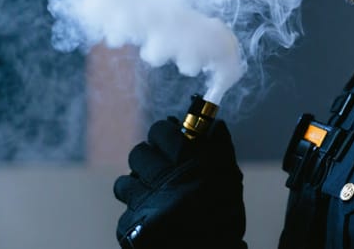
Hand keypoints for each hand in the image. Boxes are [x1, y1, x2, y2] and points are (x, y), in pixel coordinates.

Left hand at [113, 118, 245, 248]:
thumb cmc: (223, 217)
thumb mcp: (229, 180)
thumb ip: (218, 148)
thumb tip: (213, 124)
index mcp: (193, 164)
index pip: (160, 131)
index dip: (163, 133)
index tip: (168, 137)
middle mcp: (167, 181)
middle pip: (138, 154)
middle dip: (148, 159)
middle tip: (159, 167)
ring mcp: (145, 205)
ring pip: (124, 182)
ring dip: (137, 187)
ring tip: (152, 196)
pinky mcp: (130, 228)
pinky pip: (126, 212)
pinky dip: (138, 216)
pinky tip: (153, 222)